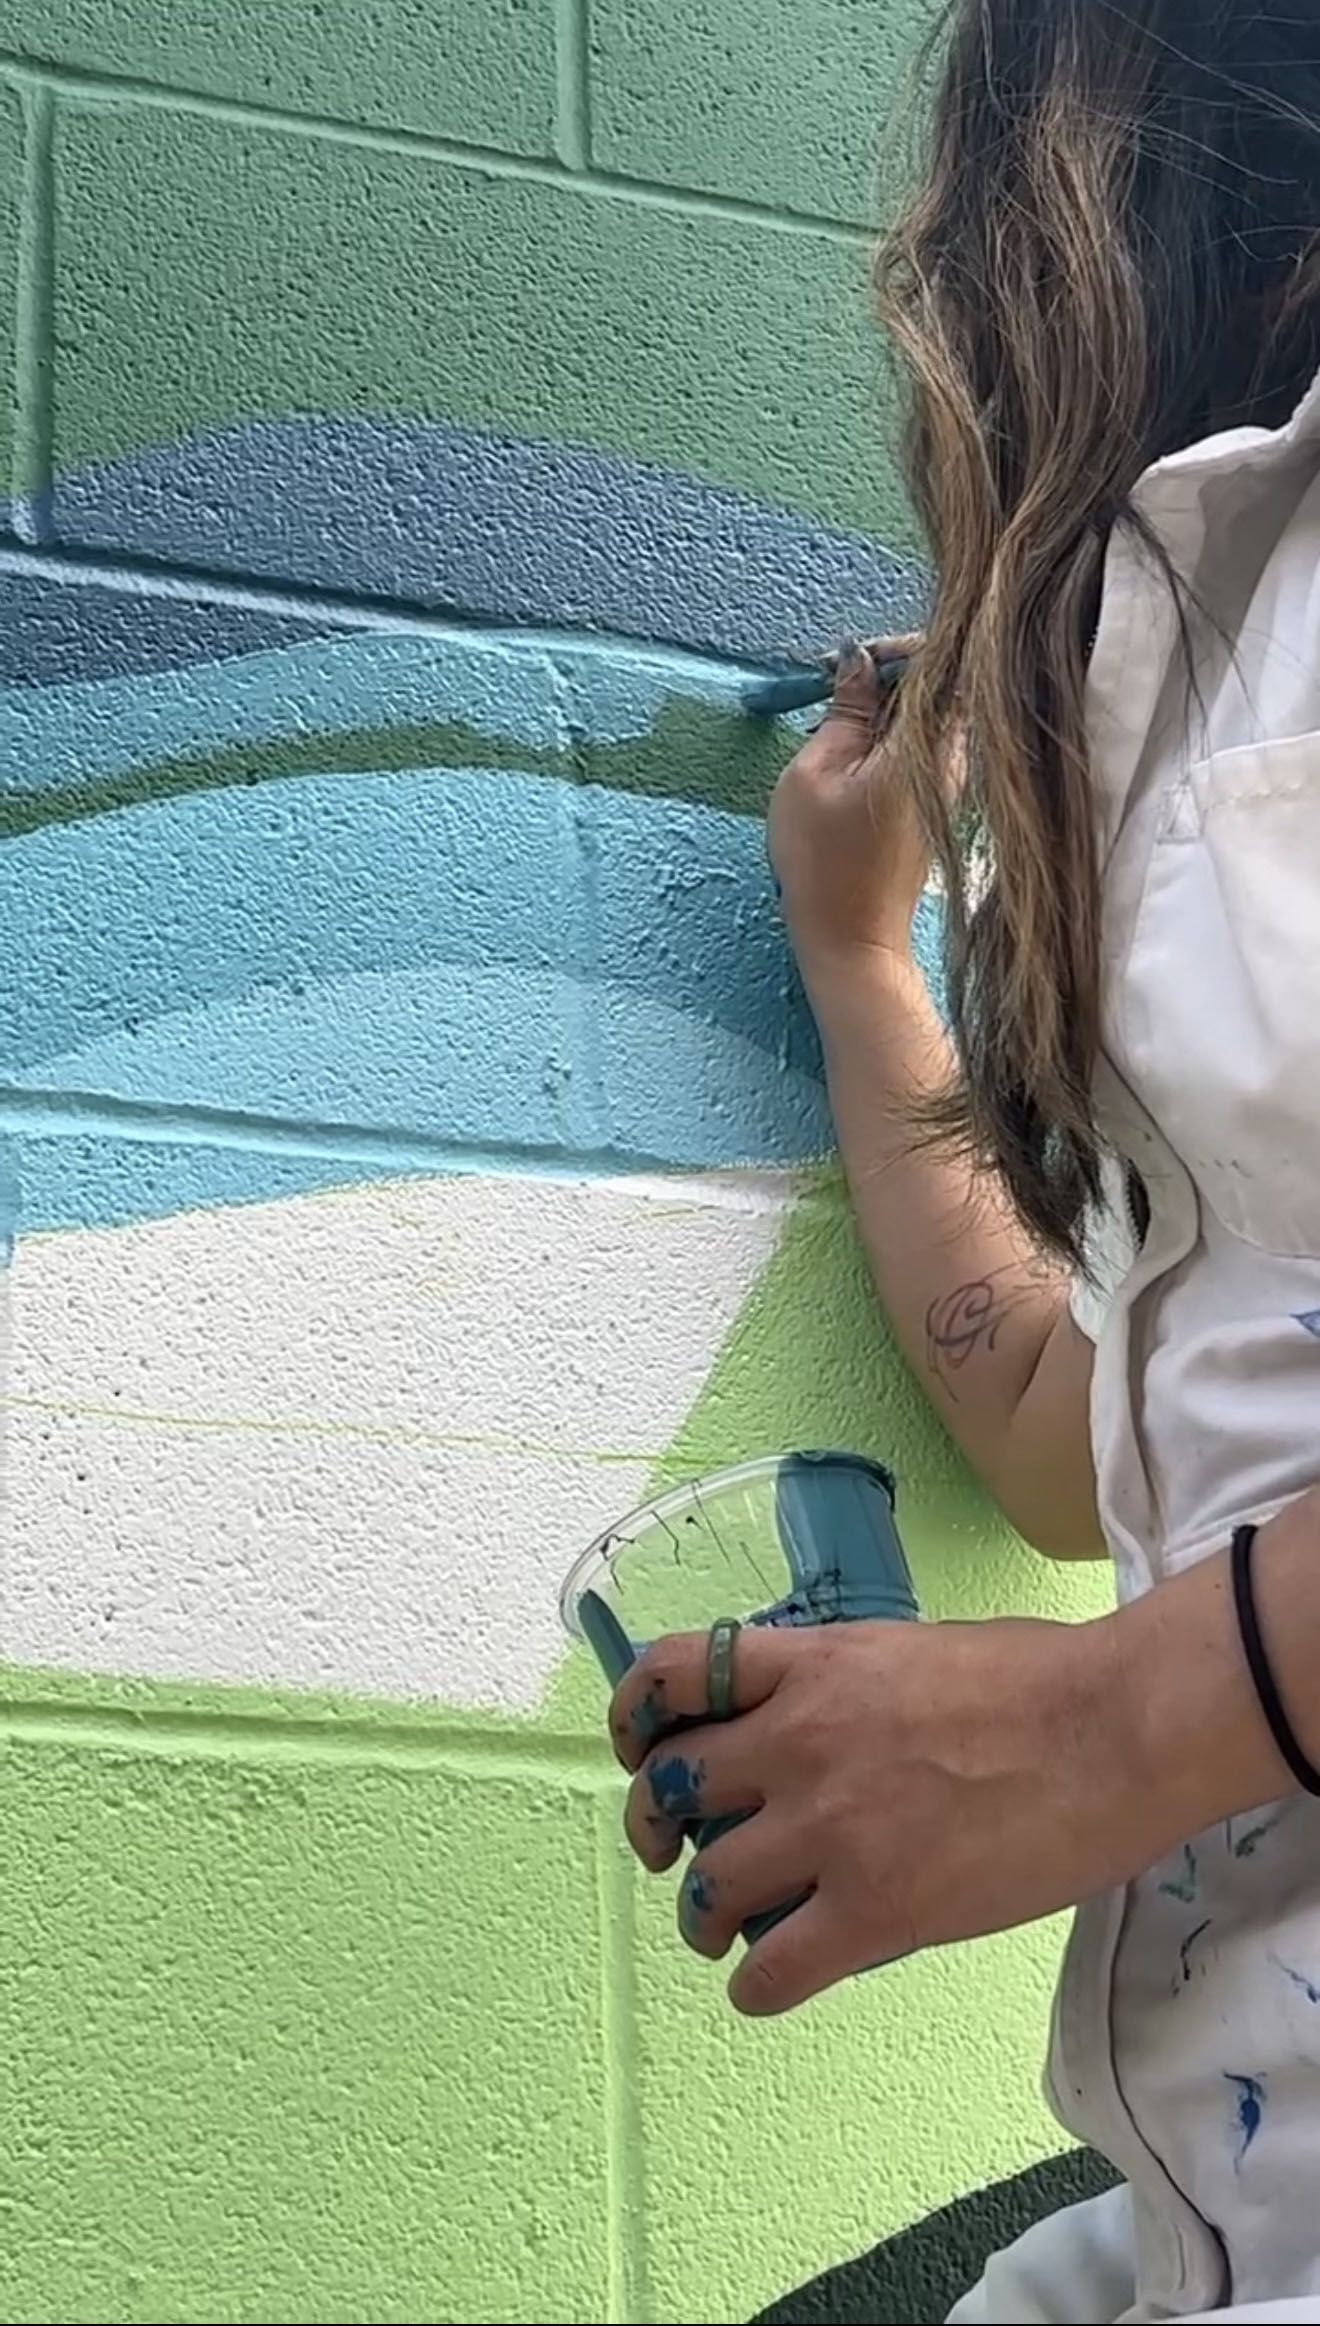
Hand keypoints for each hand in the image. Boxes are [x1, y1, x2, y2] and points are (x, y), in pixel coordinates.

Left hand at [611, 1610, 1175, 2016]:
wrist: (1115, 1729)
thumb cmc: (1037, 1680)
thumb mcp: (905, 1652)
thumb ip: (837, 1688)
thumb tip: (804, 1726)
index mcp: (808, 1667)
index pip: (671, 1676)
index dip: (633, 1718)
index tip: (639, 1751)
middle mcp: (798, 1741)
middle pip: (670, 1790)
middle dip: (657, 1829)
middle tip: (676, 1854)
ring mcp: (831, 1828)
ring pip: (707, 1889)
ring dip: (703, 1916)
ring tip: (723, 1929)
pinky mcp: (874, 1910)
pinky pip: (769, 1971)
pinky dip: (754, 1986)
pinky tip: (771, 1981)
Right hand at [767, 637, 927, 976]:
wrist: (852, 941)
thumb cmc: (825, 865)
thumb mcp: (814, 774)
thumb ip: (845, 709)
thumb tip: (858, 659)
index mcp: (925, 745)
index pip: (940, 659)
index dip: (893, 647)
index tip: (849, 663)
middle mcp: (952, 759)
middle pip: (938, 683)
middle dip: (886, 672)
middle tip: (833, 686)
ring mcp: (950, 782)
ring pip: (927, 714)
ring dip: (883, 706)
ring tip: (833, 724)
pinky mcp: (937, 801)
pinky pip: (920, 745)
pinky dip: (887, 736)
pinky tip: (849, 755)